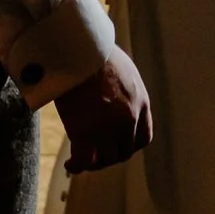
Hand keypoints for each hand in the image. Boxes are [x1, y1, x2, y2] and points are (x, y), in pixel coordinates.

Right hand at [51, 45, 154, 172]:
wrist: (77, 48)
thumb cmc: (94, 52)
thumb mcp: (123, 70)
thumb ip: (125, 90)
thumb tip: (114, 97)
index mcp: (141, 102)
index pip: (143, 138)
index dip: (129, 147)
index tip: (116, 147)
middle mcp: (128, 118)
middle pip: (124, 152)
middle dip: (109, 157)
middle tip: (94, 155)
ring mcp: (108, 127)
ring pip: (105, 159)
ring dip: (94, 163)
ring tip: (80, 160)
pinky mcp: (85, 131)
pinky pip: (85, 160)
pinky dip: (78, 165)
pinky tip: (71, 164)